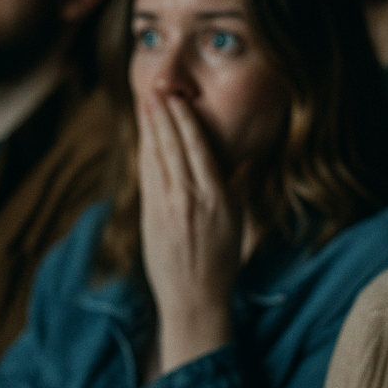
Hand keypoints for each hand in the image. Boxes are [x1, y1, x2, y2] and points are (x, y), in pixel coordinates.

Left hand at [137, 92, 242, 371]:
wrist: (195, 298)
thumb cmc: (222, 261)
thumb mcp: (238, 221)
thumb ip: (238, 188)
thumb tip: (244, 161)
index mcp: (218, 197)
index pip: (199, 148)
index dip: (186, 121)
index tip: (179, 99)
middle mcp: (192, 199)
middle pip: (174, 147)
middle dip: (163, 116)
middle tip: (156, 89)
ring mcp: (168, 208)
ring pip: (156, 158)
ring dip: (150, 129)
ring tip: (146, 104)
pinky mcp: (150, 218)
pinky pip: (147, 178)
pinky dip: (144, 154)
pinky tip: (142, 139)